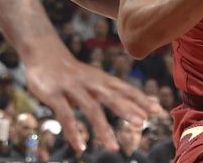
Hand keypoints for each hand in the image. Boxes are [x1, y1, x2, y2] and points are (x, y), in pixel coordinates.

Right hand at [25, 46, 162, 152]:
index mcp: (103, 79)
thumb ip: (114, 92)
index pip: (126, 89)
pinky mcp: (54, 94)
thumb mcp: (95, 80)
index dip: (141, 100)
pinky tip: (81, 147)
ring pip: (91, 109)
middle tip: (142, 124)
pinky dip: (74, 132)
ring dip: (103, 129)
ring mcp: (73, 88)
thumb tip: (139, 104)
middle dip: (128, 110)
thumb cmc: (74, 72)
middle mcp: (91, 82)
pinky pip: (66, 115)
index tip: (158, 111)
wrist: (44, 53)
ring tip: (113, 148)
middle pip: (113, 96)